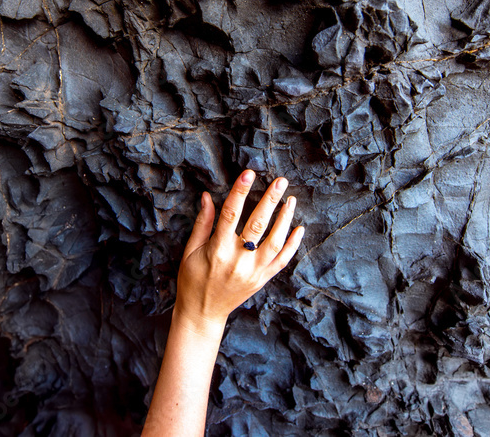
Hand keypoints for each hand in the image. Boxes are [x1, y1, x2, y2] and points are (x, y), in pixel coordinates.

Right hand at [173, 170, 304, 336]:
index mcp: (217, 250)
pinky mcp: (262, 280)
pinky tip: (299, 228)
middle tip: (281, 181)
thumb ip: (202, 224)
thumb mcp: (190, 251)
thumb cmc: (192, 280)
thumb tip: (206, 197)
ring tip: (291, 200)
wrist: (202, 313)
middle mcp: (238, 261)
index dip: (240, 192)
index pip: (230, 214)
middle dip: (270, 200)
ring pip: (275, 242)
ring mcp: (253, 272)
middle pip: (257, 225)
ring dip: (285, 219)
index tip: (249, 174)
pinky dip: (293, 245)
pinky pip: (282, 261)